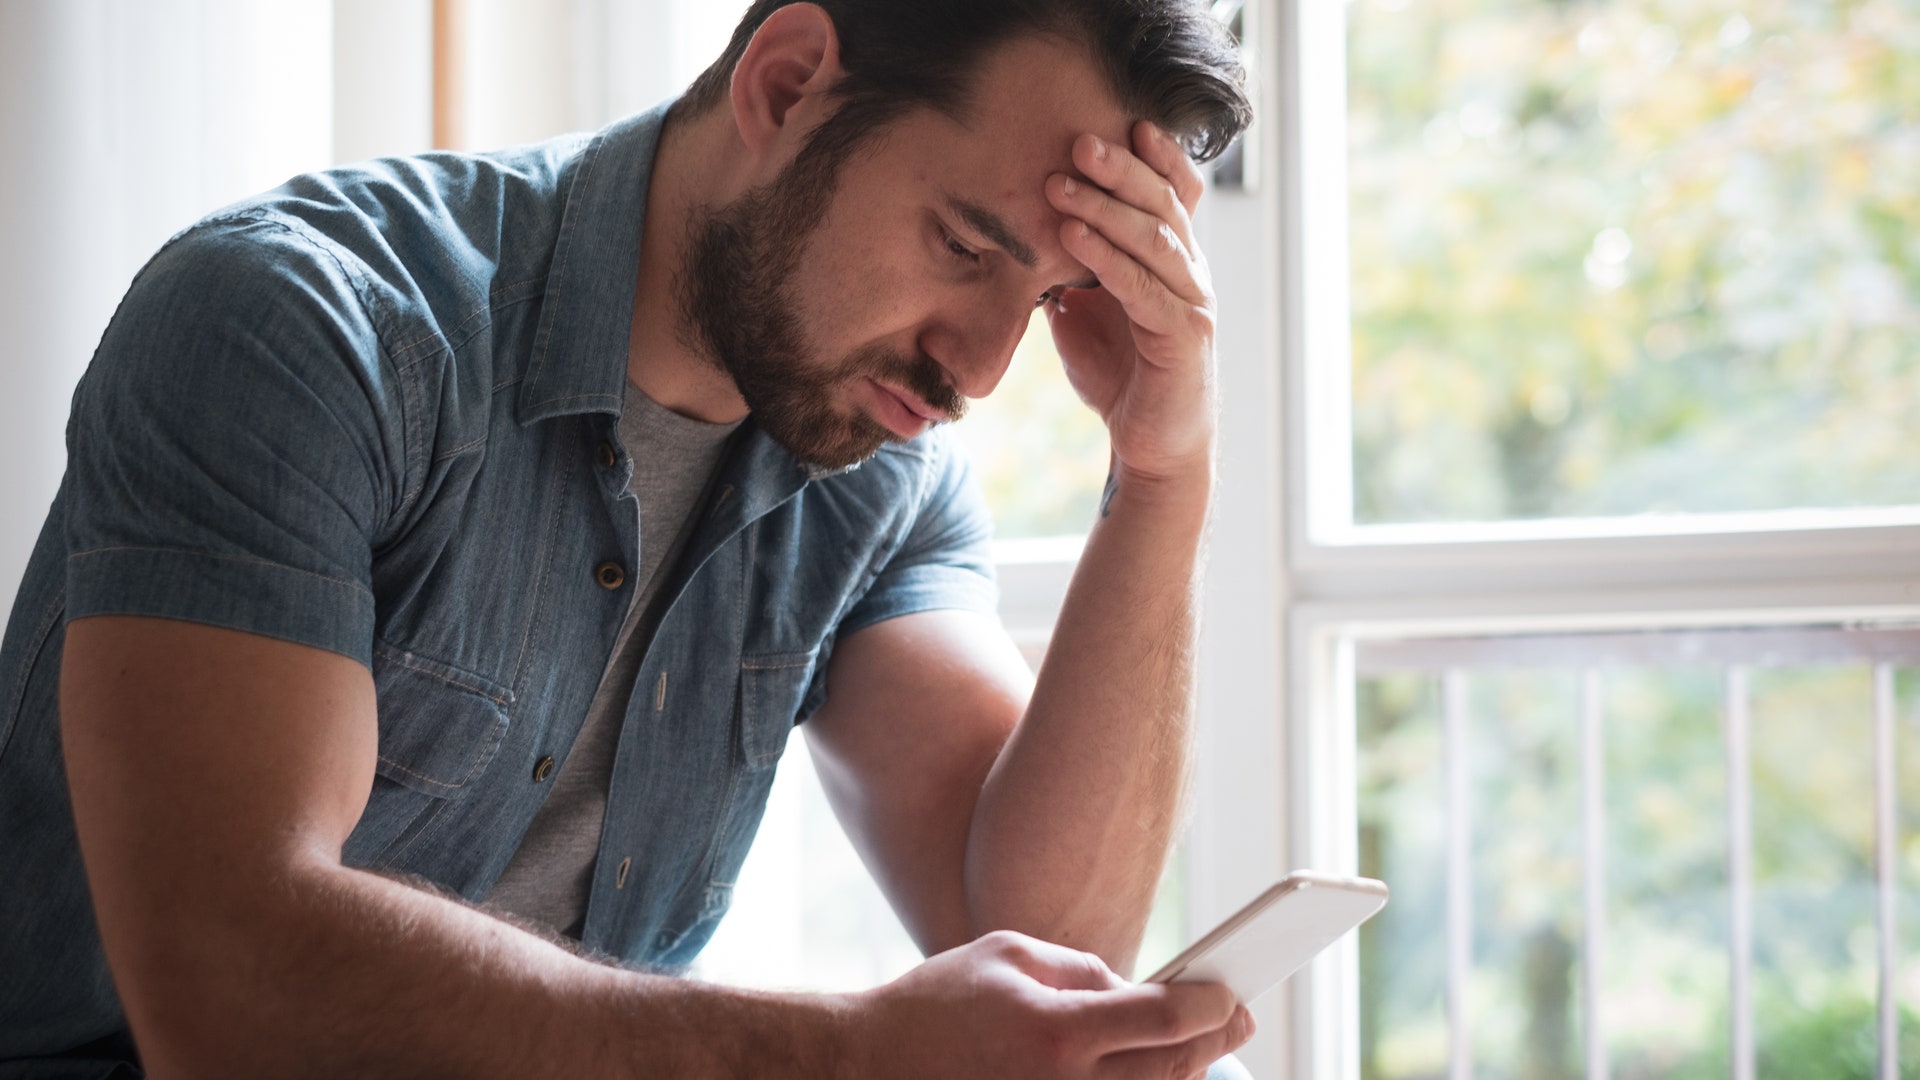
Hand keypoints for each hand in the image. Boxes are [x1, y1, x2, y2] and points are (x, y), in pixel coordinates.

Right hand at [844, 930, 1252, 1078]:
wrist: (868, 1065)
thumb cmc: (936, 1003)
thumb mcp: (1008, 956)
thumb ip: (1083, 970)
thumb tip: (1137, 992)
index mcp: (1057, 1031)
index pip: (1165, 1019)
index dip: (1211, 1005)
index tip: (1231, 992)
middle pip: (1172, 1070)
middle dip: (1214, 1041)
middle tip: (1236, 1017)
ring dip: (1181, 1073)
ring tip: (1195, 1047)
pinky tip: (1149, 1071)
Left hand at [1045, 122, 1216, 488]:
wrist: (1153, 447)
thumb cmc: (1123, 377)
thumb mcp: (1088, 313)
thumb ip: (1073, 273)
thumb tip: (1031, 237)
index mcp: (1174, 260)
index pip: (1176, 194)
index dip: (1157, 156)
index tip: (1123, 121)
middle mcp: (1191, 274)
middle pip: (1164, 204)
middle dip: (1121, 169)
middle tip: (1078, 139)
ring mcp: (1193, 303)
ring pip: (1153, 239)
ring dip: (1104, 207)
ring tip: (1061, 183)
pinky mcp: (1183, 337)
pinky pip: (1142, 287)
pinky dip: (1106, 258)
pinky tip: (1072, 238)